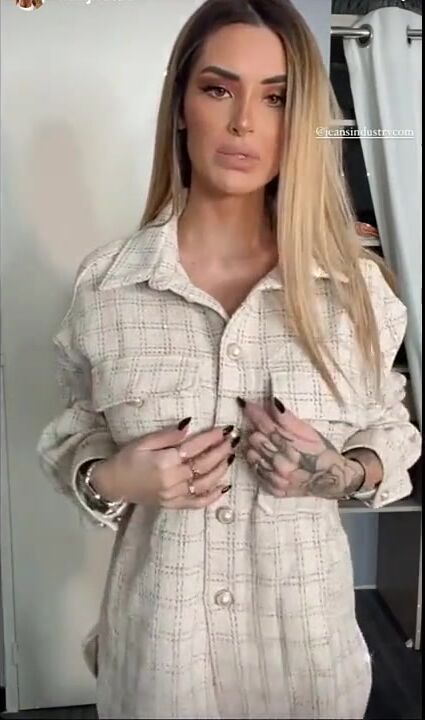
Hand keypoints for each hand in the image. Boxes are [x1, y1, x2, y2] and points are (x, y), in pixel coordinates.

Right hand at [93, 420, 238, 509]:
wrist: (113, 484)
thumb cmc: (127, 459)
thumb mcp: (144, 441)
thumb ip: (167, 435)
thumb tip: (189, 425)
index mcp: (164, 462)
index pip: (195, 448)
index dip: (211, 438)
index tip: (225, 429)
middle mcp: (172, 480)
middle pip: (204, 465)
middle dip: (221, 451)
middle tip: (233, 440)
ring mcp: (174, 495)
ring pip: (205, 483)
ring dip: (221, 470)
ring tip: (231, 457)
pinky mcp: (173, 504)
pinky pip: (197, 503)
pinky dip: (212, 496)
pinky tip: (224, 486)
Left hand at [239, 397, 363, 499]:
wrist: (333, 480)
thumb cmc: (322, 452)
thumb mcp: (310, 432)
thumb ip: (288, 419)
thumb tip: (272, 401)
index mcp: (292, 447)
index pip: (266, 426)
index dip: (255, 413)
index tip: (247, 404)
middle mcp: (282, 465)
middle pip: (255, 440)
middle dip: (255, 429)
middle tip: (260, 425)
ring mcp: (277, 480)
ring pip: (251, 455)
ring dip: (254, 445)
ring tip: (264, 441)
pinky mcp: (274, 490)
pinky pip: (255, 472)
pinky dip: (257, 461)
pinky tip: (264, 455)